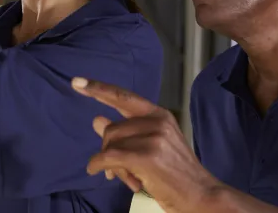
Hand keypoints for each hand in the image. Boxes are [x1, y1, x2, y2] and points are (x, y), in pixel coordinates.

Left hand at [73, 78, 219, 212]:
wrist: (201, 195)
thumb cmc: (175, 174)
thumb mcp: (151, 147)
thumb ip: (126, 133)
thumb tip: (96, 120)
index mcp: (159, 115)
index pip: (124, 97)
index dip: (99, 89)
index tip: (77, 82)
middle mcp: (157, 120)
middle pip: (113, 128)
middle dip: (108, 149)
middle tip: (115, 170)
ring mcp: (154, 137)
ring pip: (111, 144)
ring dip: (109, 164)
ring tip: (124, 178)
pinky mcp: (147, 155)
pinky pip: (109, 157)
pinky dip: (98, 165)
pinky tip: (97, 171)